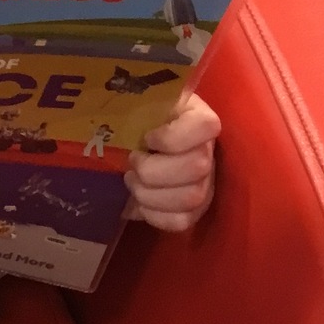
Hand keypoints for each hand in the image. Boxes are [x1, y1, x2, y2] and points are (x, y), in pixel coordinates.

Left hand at [125, 92, 220, 232]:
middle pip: (197, 167)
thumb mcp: (139, 102)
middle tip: (131, 161)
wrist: (139, 143)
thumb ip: (135, 105)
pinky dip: (154, 215)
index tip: (147, 138)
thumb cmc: (138, 118)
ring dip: (150, 193)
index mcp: (198, 118)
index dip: (173, 137)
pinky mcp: (195, 209)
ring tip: (130, 181)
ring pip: (191, 198)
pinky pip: (182, 221)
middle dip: (153, 169)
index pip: (205, 127)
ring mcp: (207, 182)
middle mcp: (209, 151)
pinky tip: (139, 204)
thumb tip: (113, 117)